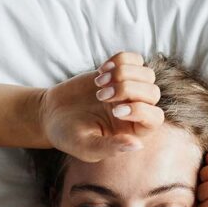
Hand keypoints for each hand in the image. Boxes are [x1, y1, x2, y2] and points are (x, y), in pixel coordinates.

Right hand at [40, 51, 163, 161]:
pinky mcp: (118, 73)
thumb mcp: (87, 147)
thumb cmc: (69, 137)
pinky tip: (101, 71)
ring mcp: (129, 90)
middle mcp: (136, 109)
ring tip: (99, 83)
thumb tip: (138, 145)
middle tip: (101, 96)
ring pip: (147, 74)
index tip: (114, 111)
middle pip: (153, 92)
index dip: (140, 111)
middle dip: (128, 89)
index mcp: (133, 130)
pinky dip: (120, 60)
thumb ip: (111, 147)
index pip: (155, 118)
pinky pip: (134, 59)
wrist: (51, 115)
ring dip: (124, 74)